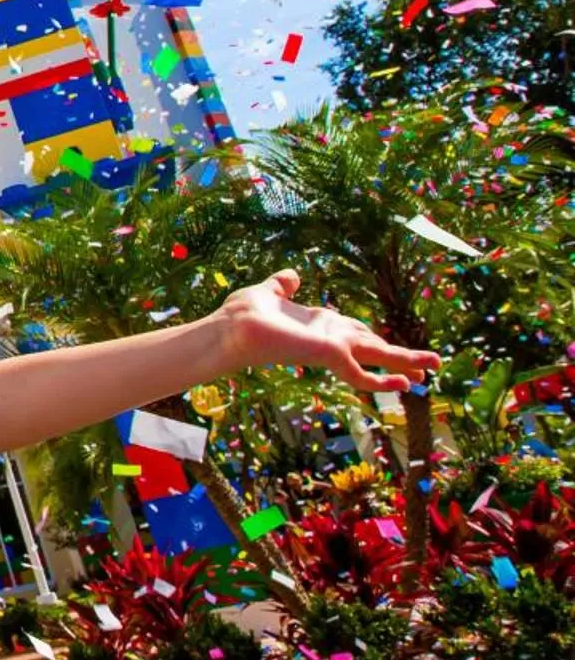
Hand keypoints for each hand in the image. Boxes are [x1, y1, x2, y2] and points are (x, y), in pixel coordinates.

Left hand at [214, 270, 439, 391]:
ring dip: (405, 364)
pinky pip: (363, 373)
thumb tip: (292, 275)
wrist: (229, 328)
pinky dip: (383, 381)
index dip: (376, 339)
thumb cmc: (242, 315)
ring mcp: (333, 348)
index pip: (357, 332)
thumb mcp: (269, 292)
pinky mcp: (331, 355)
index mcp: (321, 325)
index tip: (392, 345)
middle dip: (402, 357)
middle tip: (429, 367)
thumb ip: (282, 285)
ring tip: (430, 374)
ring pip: (377, 358)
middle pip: (375, 348)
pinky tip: (404, 384)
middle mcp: (331, 338)